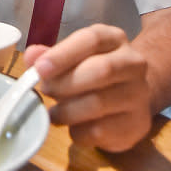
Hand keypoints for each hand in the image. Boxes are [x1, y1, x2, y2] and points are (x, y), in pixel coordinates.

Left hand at [24, 25, 151, 151]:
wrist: (132, 95)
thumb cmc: (93, 71)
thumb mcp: (72, 56)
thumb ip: (51, 56)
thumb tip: (31, 56)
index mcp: (113, 39)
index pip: (91, 39)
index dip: (63, 54)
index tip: (40, 69)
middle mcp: (133, 63)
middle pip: (101, 70)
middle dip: (65, 83)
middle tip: (46, 91)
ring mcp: (139, 94)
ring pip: (99, 103)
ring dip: (67, 111)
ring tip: (54, 113)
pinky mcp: (137, 124)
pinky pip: (101, 131)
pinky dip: (78, 132)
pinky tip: (72, 127)